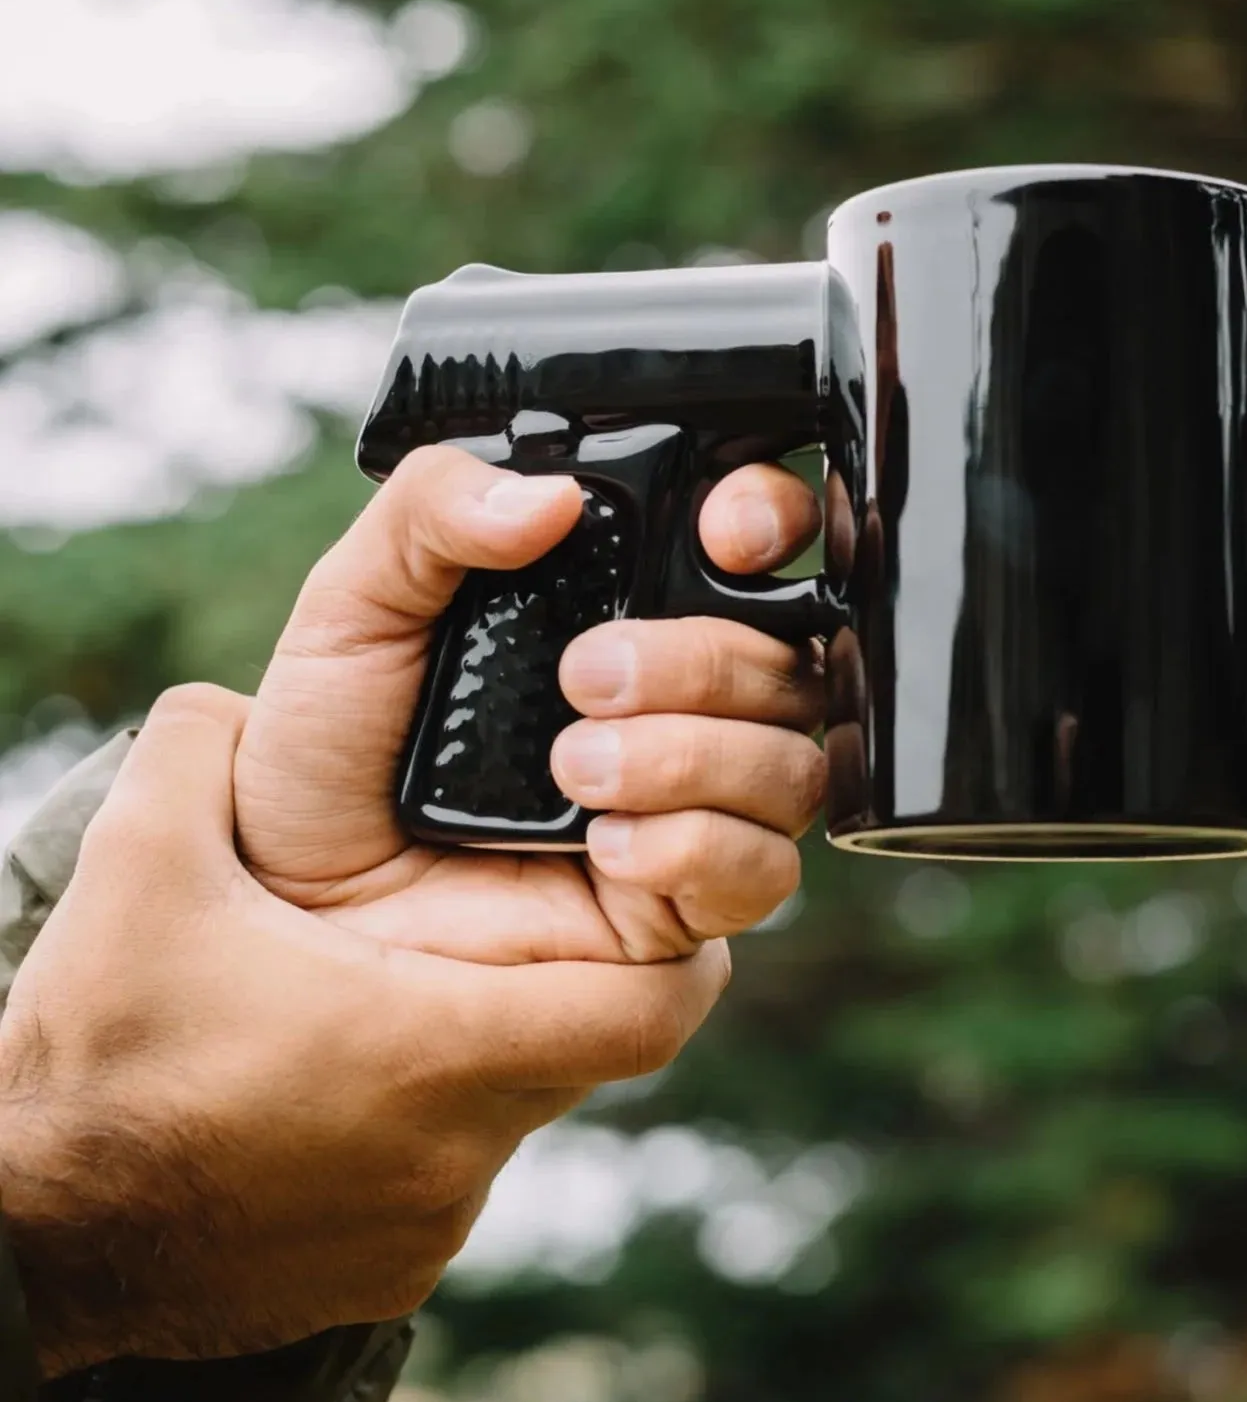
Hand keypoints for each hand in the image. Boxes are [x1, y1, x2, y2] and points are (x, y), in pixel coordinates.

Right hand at [0, 686, 727, 1375]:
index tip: (643, 874)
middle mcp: (456, 1150)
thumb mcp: (138, 871)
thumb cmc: (84, 1070)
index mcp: (432, 1046)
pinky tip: (343, 1071)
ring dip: (486, 1037)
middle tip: (509, 907)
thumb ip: (200, 752)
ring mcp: (425, 1221)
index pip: (651, 1001)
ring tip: (399, 980)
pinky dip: (426, 1113)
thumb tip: (236, 699)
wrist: (22, 1251)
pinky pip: (449, 1172)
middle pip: (591, 1045)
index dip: (676, 932)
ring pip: (518, 1106)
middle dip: (569, 966)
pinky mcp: (386, 1268)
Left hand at [233, 445, 825, 962]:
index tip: (721, 537)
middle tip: (587, 677)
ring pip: (789, 766)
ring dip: (694, 757)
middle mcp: (677, 702)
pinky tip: (609, 847)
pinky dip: (697, 847)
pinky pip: (763, 871)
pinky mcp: (684, 903)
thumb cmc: (328, 754)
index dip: (767, 520)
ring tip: (576, 769)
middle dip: (705, 662)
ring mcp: (690, 803)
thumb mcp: (356, 606)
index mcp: (623, 606)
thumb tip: (549, 496)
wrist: (301, 905)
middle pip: (788, 660)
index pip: (753, 541)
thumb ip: (434, 513)